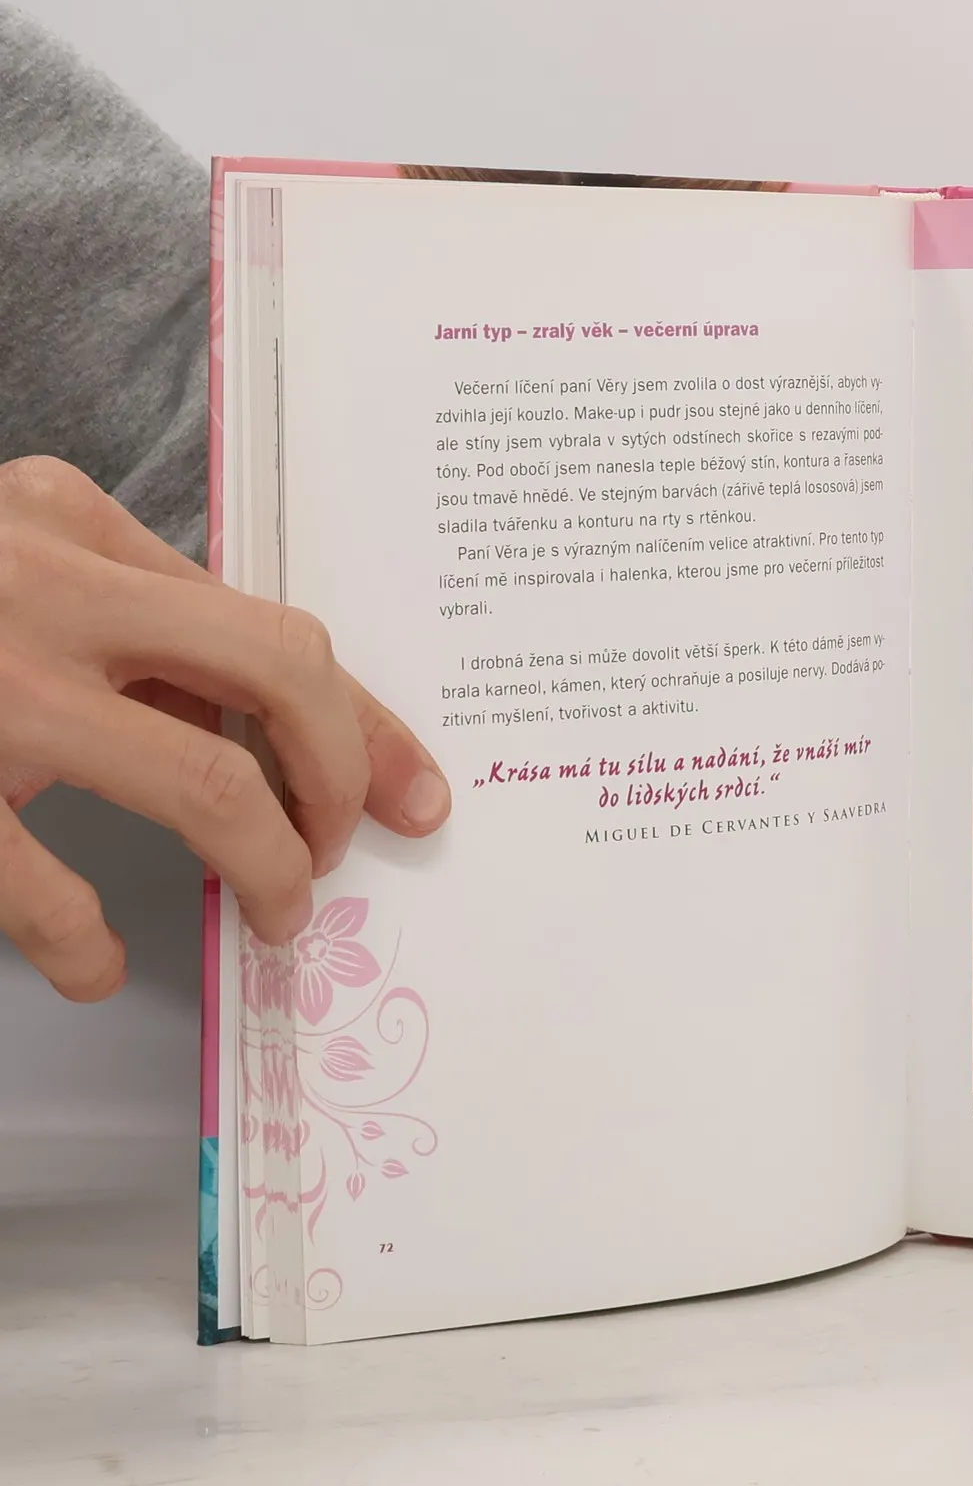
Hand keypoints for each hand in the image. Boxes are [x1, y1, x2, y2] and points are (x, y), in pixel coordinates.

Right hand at [0, 457, 449, 1001]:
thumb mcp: (16, 564)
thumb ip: (130, 623)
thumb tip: (276, 727)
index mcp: (69, 522)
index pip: (273, 631)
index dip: (365, 725)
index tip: (419, 795)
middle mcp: (40, 582)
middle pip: (278, 675)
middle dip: (338, 780)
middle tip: (333, 855)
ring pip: (201, 781)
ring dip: (265, 867)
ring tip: (269, 915)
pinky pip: (36, 878)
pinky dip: (85, 938)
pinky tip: (96, 963)